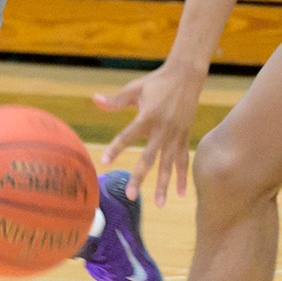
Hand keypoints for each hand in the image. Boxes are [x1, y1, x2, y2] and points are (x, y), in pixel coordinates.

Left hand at [95, 59, 206, 204]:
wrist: (186, 76)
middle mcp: (162, 128)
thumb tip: (94, 99)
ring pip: (168, 164)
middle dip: (140, 177)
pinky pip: (183, 160)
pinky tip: (181, 194)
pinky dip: (182, 177)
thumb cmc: (157, 82)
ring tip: (159, 204)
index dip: (116, 148)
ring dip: (163, 185)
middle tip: (131, 196)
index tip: (105, 162)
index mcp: (148, 116)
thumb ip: (116, 100)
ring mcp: (176, 135)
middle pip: (149, 157)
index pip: (128, 135)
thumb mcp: (135, 88)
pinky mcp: (185, 136)